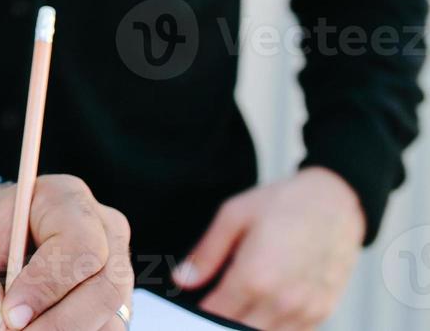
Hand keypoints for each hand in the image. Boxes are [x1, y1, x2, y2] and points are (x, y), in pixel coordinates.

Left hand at [0, 175, 133, 330]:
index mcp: (65, 199)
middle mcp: (102, 228)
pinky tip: (36, 329)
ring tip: (20, 330)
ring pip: (109, 316)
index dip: (48, 287)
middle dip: (61, 324)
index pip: (79, 247)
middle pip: (106, 287)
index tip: (10, 315)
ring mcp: (113, 265)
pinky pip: (106, 328)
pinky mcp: (110, 299)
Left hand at [175, 168, 364, 329]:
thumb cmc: (284, 203)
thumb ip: (206, 254)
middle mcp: (281, 301)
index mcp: (254, 277)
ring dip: (245, 325)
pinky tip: (263, 307)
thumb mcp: (234, 216)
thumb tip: (182, 280)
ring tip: (237, 302)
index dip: (198, 312)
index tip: (192, 303)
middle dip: (218, 321)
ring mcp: (305, 310)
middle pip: (237, 329)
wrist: (336, 201)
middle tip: (213, 302)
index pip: (214, 314)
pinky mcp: (322, 312)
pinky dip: (273, 326)